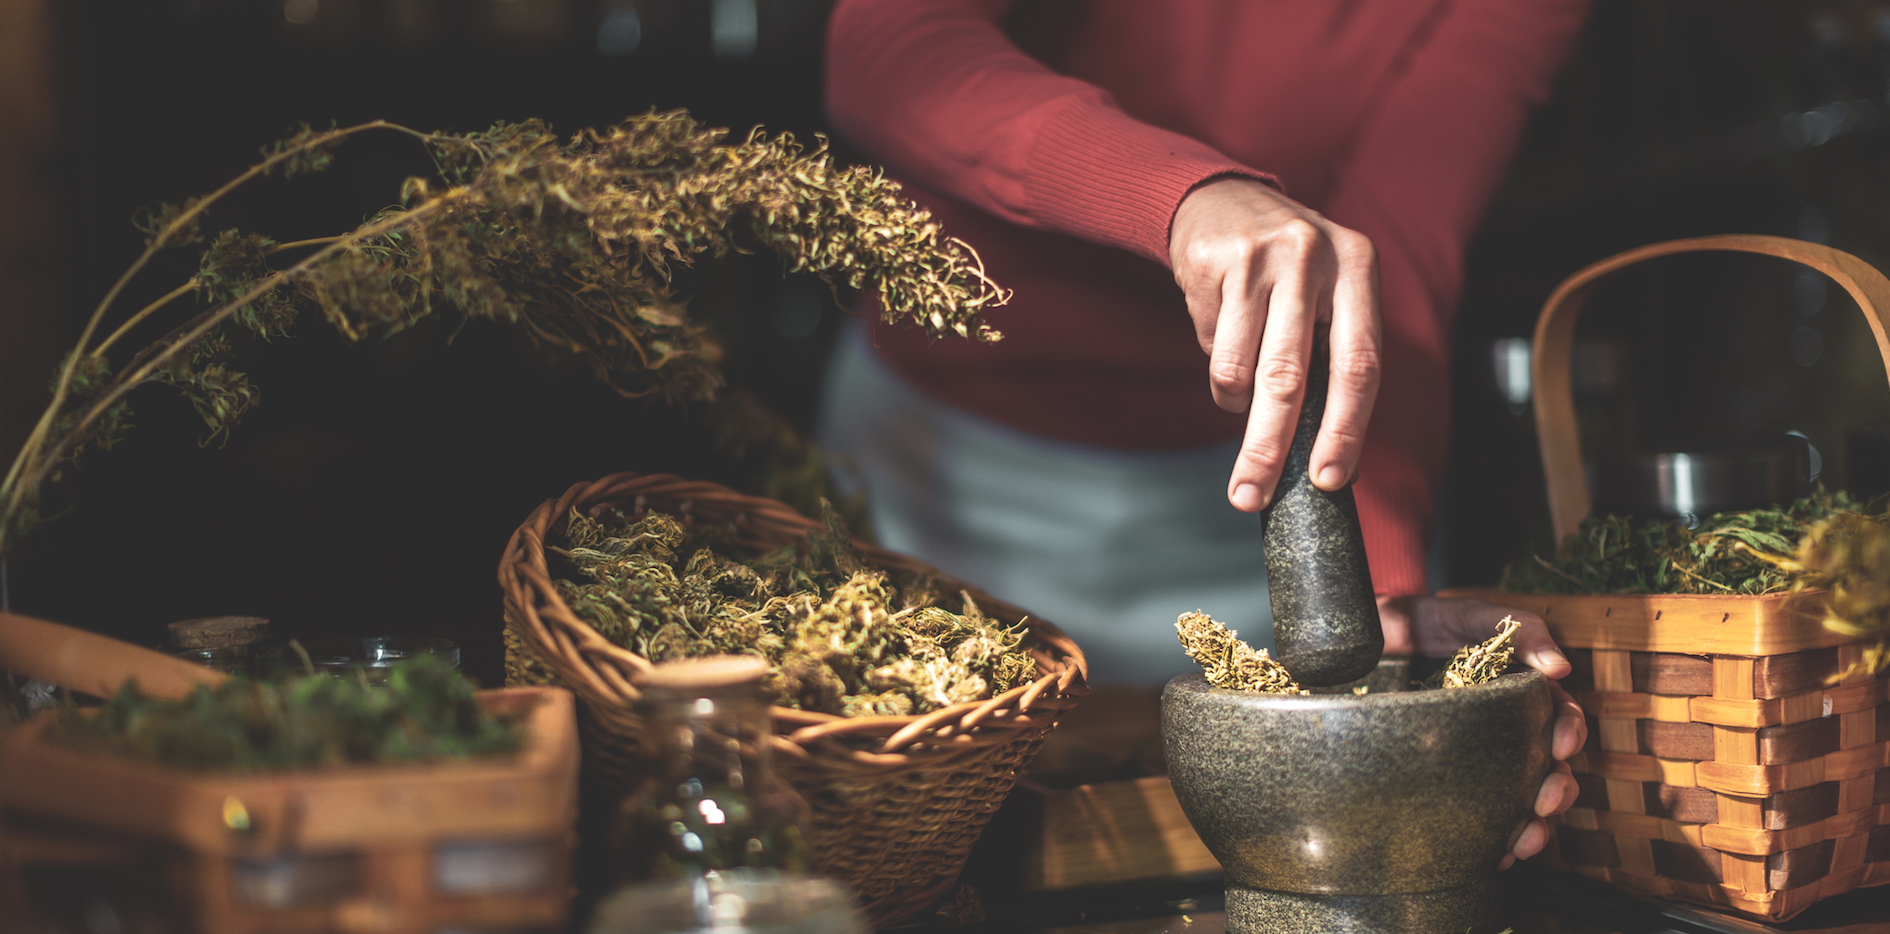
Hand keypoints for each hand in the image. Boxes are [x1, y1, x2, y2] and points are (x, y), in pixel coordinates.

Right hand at [1169, 176, 1380, 509]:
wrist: (1218, 199)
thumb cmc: (1284, 267)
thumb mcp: (1327, 291)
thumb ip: (1334, 352)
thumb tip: (1327, 452)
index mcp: (1358, 268)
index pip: (1361, 364)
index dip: (1345, 429)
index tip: (1328, 479)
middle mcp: (1314, 257)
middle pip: (1292, 377)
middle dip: (1269, 447)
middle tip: (1252, 495)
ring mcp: (1262, 257)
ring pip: (1242, 370)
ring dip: (1236, 400)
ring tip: (1238, 389)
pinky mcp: (1216, 264)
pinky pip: (1212, 346)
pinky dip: (1217, 366)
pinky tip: (1222, 335)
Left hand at [1377, 595, 1587, 869]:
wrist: (1365, 641)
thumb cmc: (1425, 623)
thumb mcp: (1470, 616)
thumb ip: (1519, 631)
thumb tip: (1560, 668)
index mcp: (1523, 695)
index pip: (1561, 719)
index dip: (1569, 735)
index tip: (1560, 746)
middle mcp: (1509, 731)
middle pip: (1550, 769)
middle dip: (1557, 791)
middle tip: (1544, 804)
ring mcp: (1481, 758)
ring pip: (1523, 802)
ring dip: (1534, 828)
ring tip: (1523, 843)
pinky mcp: (1452, 780)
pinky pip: (1481, 817)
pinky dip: (1494, 841)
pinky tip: (1493, 857)